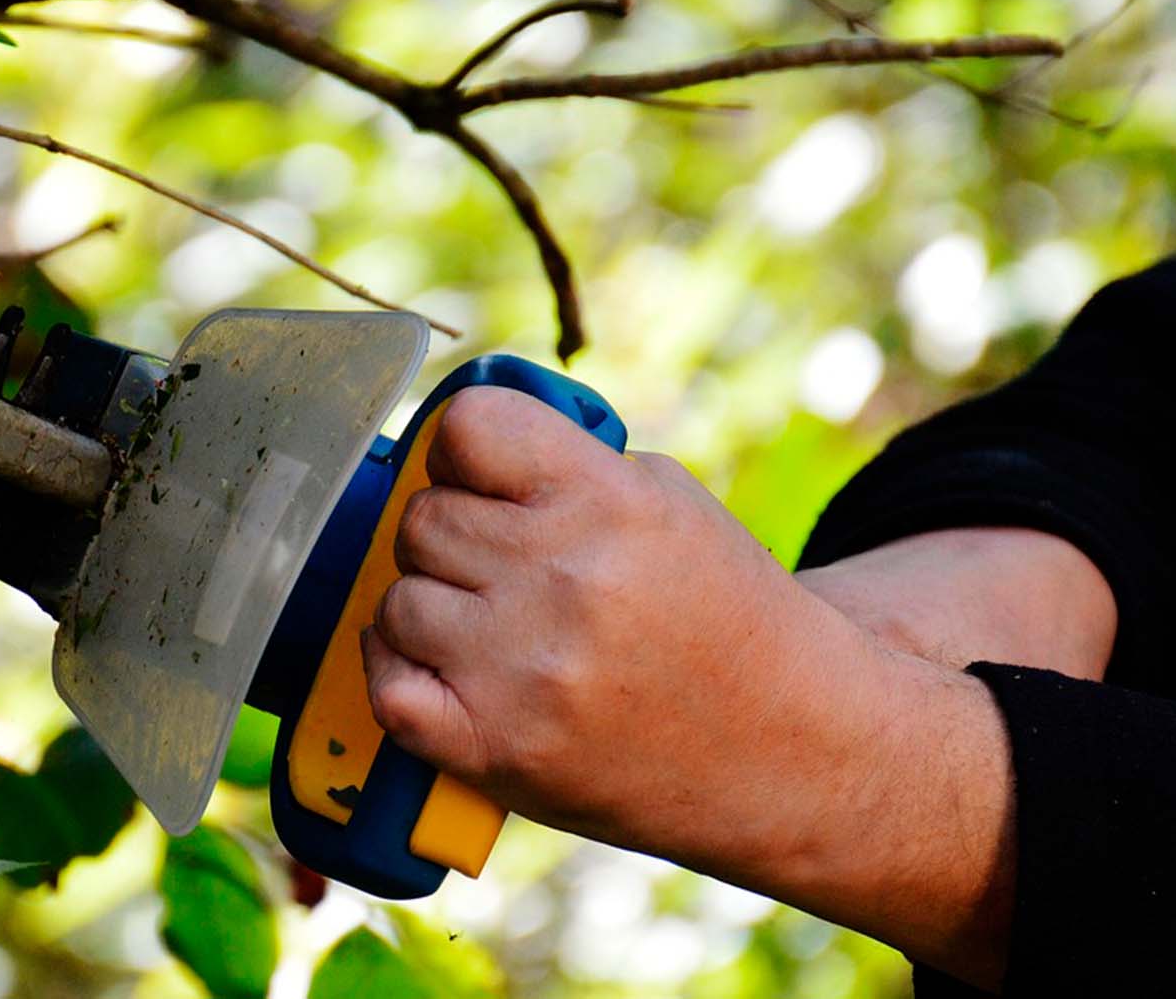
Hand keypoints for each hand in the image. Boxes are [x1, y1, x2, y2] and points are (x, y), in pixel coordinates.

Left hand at [361, 386, 1017, 986]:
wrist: (791, 750)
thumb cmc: (721, 616)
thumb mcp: (668, 502)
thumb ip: (563, 462)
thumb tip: (448, 442)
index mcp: (609, 502)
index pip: (466, 426)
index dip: (463, 450)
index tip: (482, 478)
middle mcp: (563, 580)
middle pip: (423, 517)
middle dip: (455, 538)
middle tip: (507, 572)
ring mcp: (524, 670)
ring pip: (397, 599)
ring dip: (431, 611)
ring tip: (495, 630)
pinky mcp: (494, 749)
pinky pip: (385, 684)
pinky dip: (401, 675)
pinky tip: (446, 671)